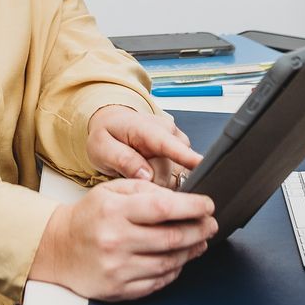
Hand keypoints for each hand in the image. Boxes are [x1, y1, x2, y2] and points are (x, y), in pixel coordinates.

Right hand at [28, 179, 216, 301]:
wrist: (58, 248)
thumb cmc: (88, 217)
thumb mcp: (110, 191)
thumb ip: (144, 189)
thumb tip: (180, 197)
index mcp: (114, 211)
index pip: (163, 207)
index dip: (192, 207)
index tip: (208, 205)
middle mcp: (116, 240)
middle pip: (172, 237)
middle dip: (199, 230)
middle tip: (210, 224)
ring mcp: (117, 268)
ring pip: (169, 262)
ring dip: (191, 251)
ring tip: (200, 241)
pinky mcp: (119, 289)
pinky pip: (158, 282)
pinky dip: (174, 270)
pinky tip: (179, 259)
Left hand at [87, 105, 201, 188]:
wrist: (113, 123)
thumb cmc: (107, 134)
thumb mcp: (101, 147)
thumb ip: (122, 159)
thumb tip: (145, 174)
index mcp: (147, 127)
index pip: (170, 144)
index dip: (186, 157)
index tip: (202, 166)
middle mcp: (168, 132)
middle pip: (169, 171)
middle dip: (150, 181)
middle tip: (129, 174)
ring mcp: (177, 141)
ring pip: (174, 175)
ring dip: (156, 180)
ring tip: (136, 170)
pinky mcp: (182, 151)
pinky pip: (176, 174)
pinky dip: (162, 179)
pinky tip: (148, 171)